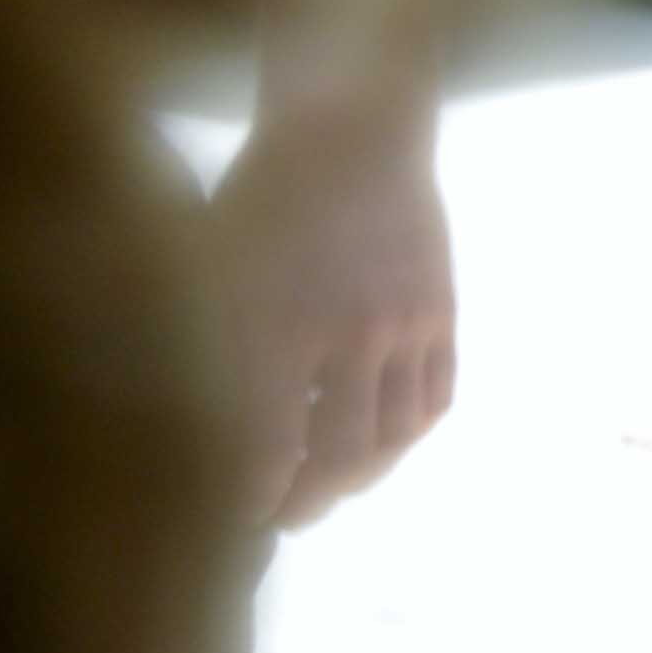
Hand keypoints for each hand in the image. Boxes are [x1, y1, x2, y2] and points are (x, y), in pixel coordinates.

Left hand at [207, 105, 457, 526]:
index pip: (264, 445)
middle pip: (339, 457)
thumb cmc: (262, 197)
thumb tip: (210, 429)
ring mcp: (403, 326)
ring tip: (333, 484)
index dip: (251, 497)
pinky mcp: (441, 316)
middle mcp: (346, 333)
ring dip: (362, 475)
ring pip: (393, 436)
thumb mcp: (214, 265)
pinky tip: (382, 439)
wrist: (353, 132)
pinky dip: (407, 434)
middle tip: (284, 517)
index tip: (236, 519)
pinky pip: (434, 400)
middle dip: (309, 501)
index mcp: (274, 321)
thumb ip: (219, 348)